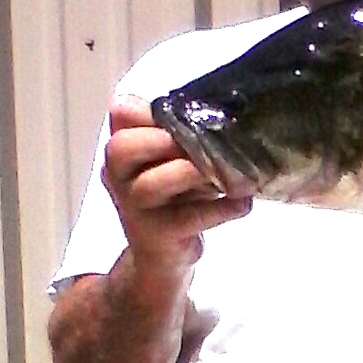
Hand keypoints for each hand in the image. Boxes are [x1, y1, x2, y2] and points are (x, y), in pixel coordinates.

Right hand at [101, 94, 251, 272]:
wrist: (165, 253)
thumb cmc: (177, 195)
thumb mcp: (177, 158)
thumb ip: (184, 130)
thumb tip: (223, 108)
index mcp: (123, 149)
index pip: (122, 114)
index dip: (155, 111)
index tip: (192, 115)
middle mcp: (119, 176)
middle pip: (123, 148)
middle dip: (167, 139)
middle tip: (210, 141)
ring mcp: (134, 208)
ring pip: (151, 184)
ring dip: (194, 172)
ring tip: (230, 172)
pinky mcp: (157, 236)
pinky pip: (188, 217)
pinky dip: (222, 207)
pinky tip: (243, 201)